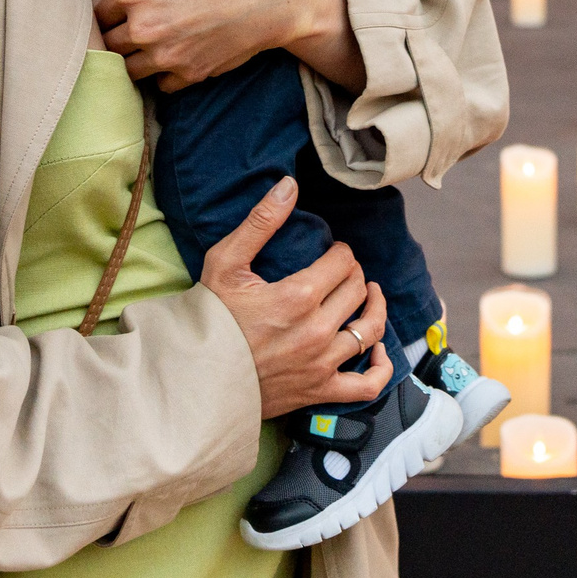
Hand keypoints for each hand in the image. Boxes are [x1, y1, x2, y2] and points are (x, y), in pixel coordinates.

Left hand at [97, 0, 364, 92]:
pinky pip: (159, 86)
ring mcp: (164, 56)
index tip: (121, 13)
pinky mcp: (188, 75)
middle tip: (137, 30)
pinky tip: (175, 59)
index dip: (111, 12)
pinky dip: (163, 76)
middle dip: (119, 37)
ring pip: (129, 71)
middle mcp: (142, 27)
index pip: (100, 14)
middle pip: (109, 45)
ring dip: (137, 60)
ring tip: (153, 48)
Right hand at [201, 178, 392, 417]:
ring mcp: (321, 364)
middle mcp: (317, 331)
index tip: (332, 251)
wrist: (196, 376)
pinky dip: (381, 367)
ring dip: (374, 307)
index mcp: (298, 296)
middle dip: (354, 274)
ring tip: (369, 295)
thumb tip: (289, 185)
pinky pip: (367, 385)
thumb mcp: (225, 262)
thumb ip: (261, 222)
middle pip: (357, 291)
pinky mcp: (320, 392)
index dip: (341, 251)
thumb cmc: (209, 318)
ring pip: (369, 330)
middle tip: (343, 270)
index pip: (342, 262)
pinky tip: (377, 349)